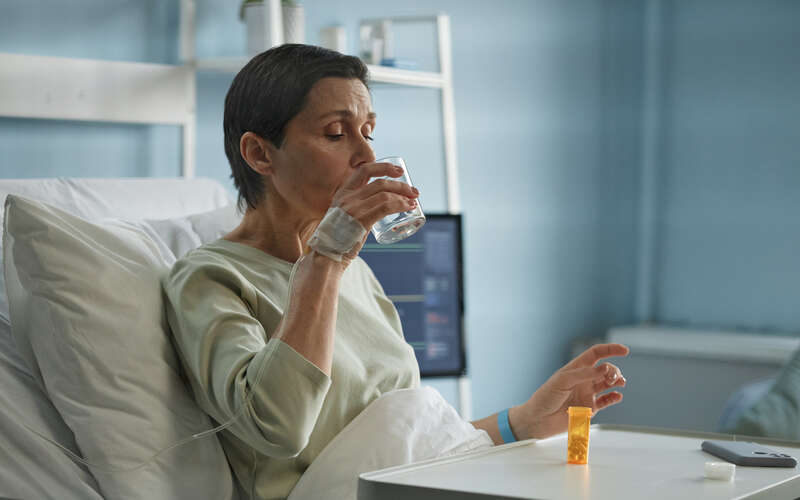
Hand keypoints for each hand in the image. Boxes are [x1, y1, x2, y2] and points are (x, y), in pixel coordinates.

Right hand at [330, 162, 419, 259]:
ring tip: (413, 202)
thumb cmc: (336, 240)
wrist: (326, 256)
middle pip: (379, 182)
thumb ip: (355, 209)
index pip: (364, 171)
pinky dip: (400, 205)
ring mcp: (353, 209)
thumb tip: (376, 208)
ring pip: (385, 194)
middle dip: (400, 185)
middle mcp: (347, 197)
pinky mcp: (360, 221)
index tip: (398, 170)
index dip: (384, 167)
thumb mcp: (342, 216)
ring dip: (403, 196)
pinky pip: (385, 207)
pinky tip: (407, 208)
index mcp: (342, 193)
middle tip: (413, 191)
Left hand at [510, 343, 628, 439]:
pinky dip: (614, 397)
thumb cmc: (545, 397)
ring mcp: (587, 393)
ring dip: (616, 381)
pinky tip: (617, 396)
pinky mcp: (589, 408)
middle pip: (605, 369)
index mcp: (576, 368)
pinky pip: (606, 401)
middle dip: (613, 370)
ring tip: (619, 383)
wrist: (538, 420)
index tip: (624, 350)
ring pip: (608, 384)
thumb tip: (604, 368)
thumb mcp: (563, 380)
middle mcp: (583, 379)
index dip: (610, 350)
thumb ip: (584, 374)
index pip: (596, 354)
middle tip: (612, 377)